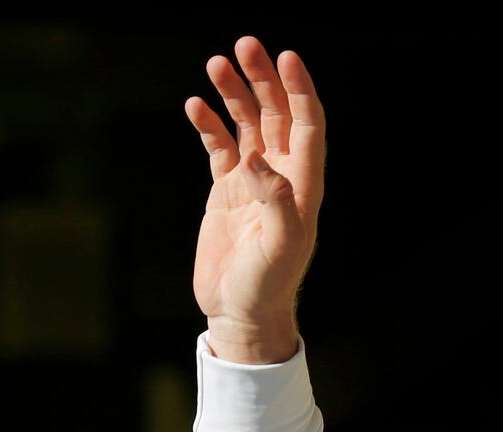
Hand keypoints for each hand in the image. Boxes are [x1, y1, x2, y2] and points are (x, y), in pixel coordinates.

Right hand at [184, 37, 325, 363]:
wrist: (239, 314)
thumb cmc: (265, 287)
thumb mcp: (278, 249)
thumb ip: (275, 203)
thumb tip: (257, 160)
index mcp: (302, 187)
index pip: (307, 126)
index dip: (299, 90)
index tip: (285, 57)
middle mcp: (281, 178)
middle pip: (276, 116)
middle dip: (262, 80)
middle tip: (244, 46)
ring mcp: (252, 183)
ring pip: (246, 126)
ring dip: (233, 94)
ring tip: (215, 64)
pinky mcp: (226, 193)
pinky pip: (219, 149)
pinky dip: (209, 125)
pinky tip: (194, 106)